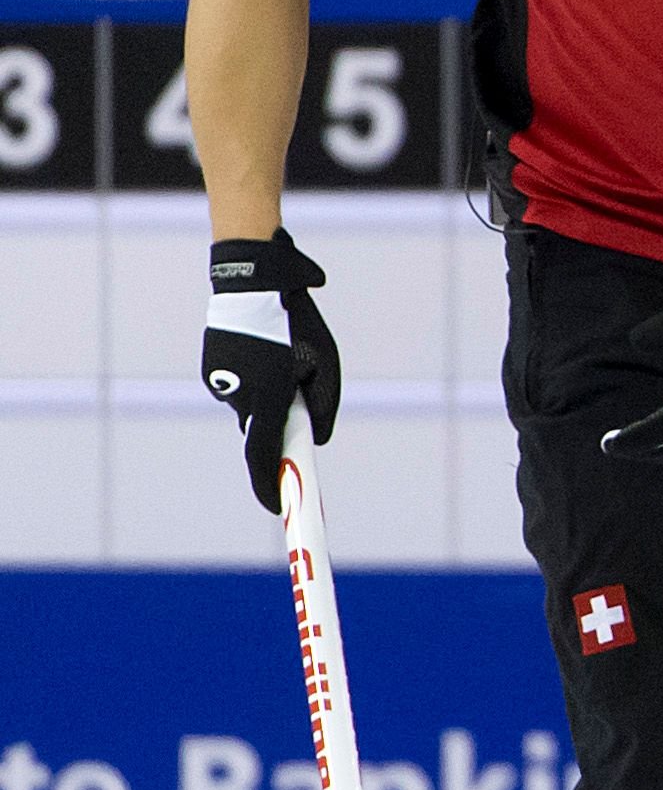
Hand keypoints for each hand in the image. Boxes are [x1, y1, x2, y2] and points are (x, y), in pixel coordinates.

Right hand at [202, 231, 342, 513]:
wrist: (251, 282)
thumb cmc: (295, 322)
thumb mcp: (324, 362)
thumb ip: (322, 405)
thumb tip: (317, 441)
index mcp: (268, 396)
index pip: (264, 456)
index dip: (267, 485)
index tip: (275, 506)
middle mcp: (239, 395)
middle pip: (260, 432)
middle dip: (279, 426)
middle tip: (294, 402)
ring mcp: (220, 383)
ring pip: (251, 407)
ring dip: (269, 396)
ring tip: (280, 357)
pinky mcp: (212, 370)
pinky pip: (239, 388)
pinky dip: (255, 380)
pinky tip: (263, 351)